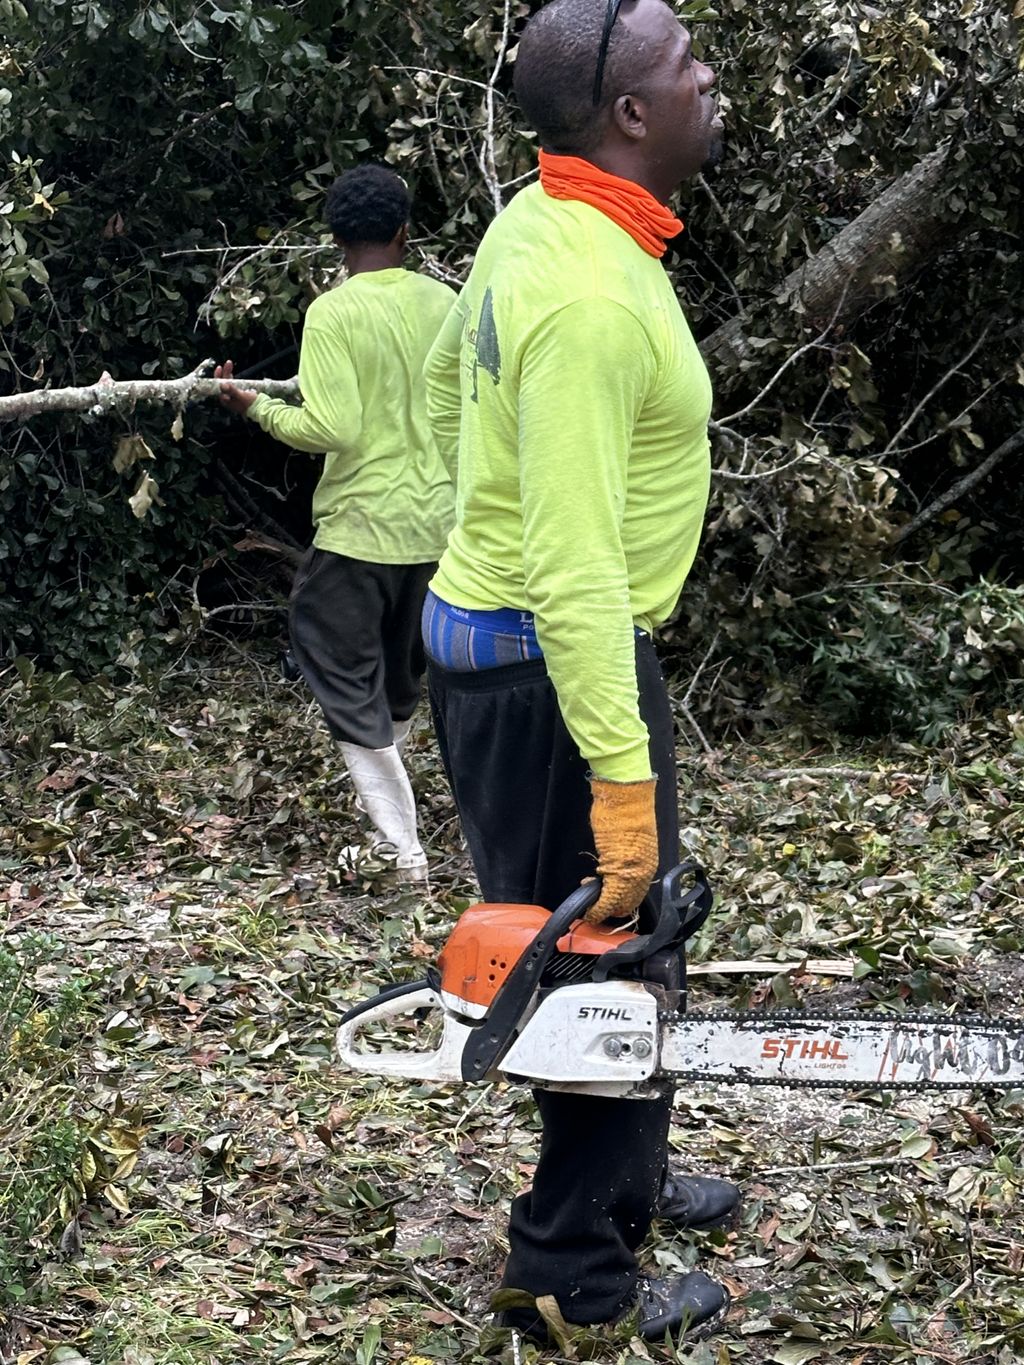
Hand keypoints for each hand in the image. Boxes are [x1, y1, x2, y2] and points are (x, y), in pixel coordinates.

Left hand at [214, 360, 257, 414]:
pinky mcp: (239, 395)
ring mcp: (234, 397)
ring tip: (230, 366)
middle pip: (223, 383)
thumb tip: (222, 385)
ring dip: (229, 374)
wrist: (261, 409)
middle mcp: (228, 398)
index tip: (220, 367)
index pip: (218, 386)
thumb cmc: (251, 404)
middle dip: (225, 372)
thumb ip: (232, 390)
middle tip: (229, 363)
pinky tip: (235, 375)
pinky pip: (234, 385)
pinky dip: (234, 379)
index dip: (218, 376)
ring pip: (228, 383)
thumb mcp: (241, 396)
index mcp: (226, 400)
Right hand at [585, 776, 658, 923]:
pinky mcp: (618, 874)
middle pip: (629, 902)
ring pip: (619, 904)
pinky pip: (608, 900)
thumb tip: (616, 861)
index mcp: (648, 863)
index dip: (621, 898)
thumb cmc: (625, 811)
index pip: (637, 893)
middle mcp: (643, 873)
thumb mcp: (630, 837)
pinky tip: (589, 910)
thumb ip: (626, 854)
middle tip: (596, 900)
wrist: (626, 800)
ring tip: (589, 897)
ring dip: (603, 906)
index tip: (607, 896)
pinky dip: (598, 909)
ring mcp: (632, 875)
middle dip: (612, 905)